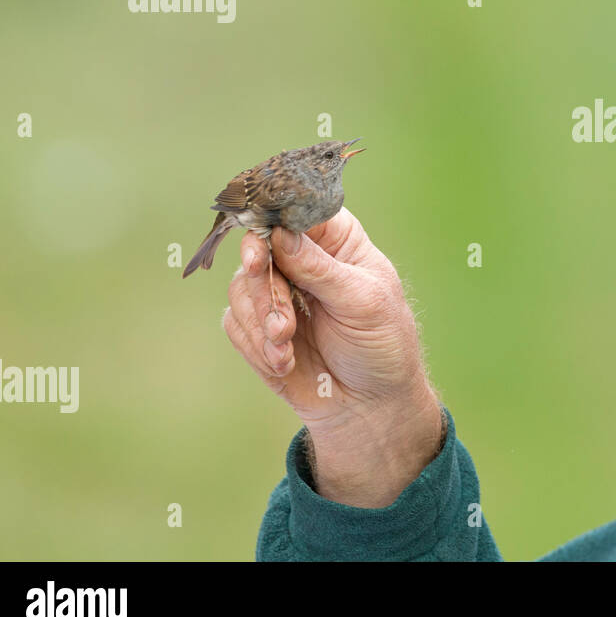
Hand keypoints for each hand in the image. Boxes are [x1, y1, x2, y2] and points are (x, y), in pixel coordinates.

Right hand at [222, 208, 443, 505]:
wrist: (368, 404)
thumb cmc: (381, 344)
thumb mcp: (363, 302)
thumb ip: (321, 269)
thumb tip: (282, 234)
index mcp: (334, 239)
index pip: (294, 212)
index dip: (271, 224)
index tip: (261, 251)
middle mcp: (300, 258)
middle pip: (257, 249)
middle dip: (264, 287)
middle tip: (280, 319)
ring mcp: (276, 290)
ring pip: (240, 287)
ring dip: (262, 322)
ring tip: (288, 347)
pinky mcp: (257, 325)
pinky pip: (234, 322)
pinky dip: (256, 345)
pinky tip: (284, 362)